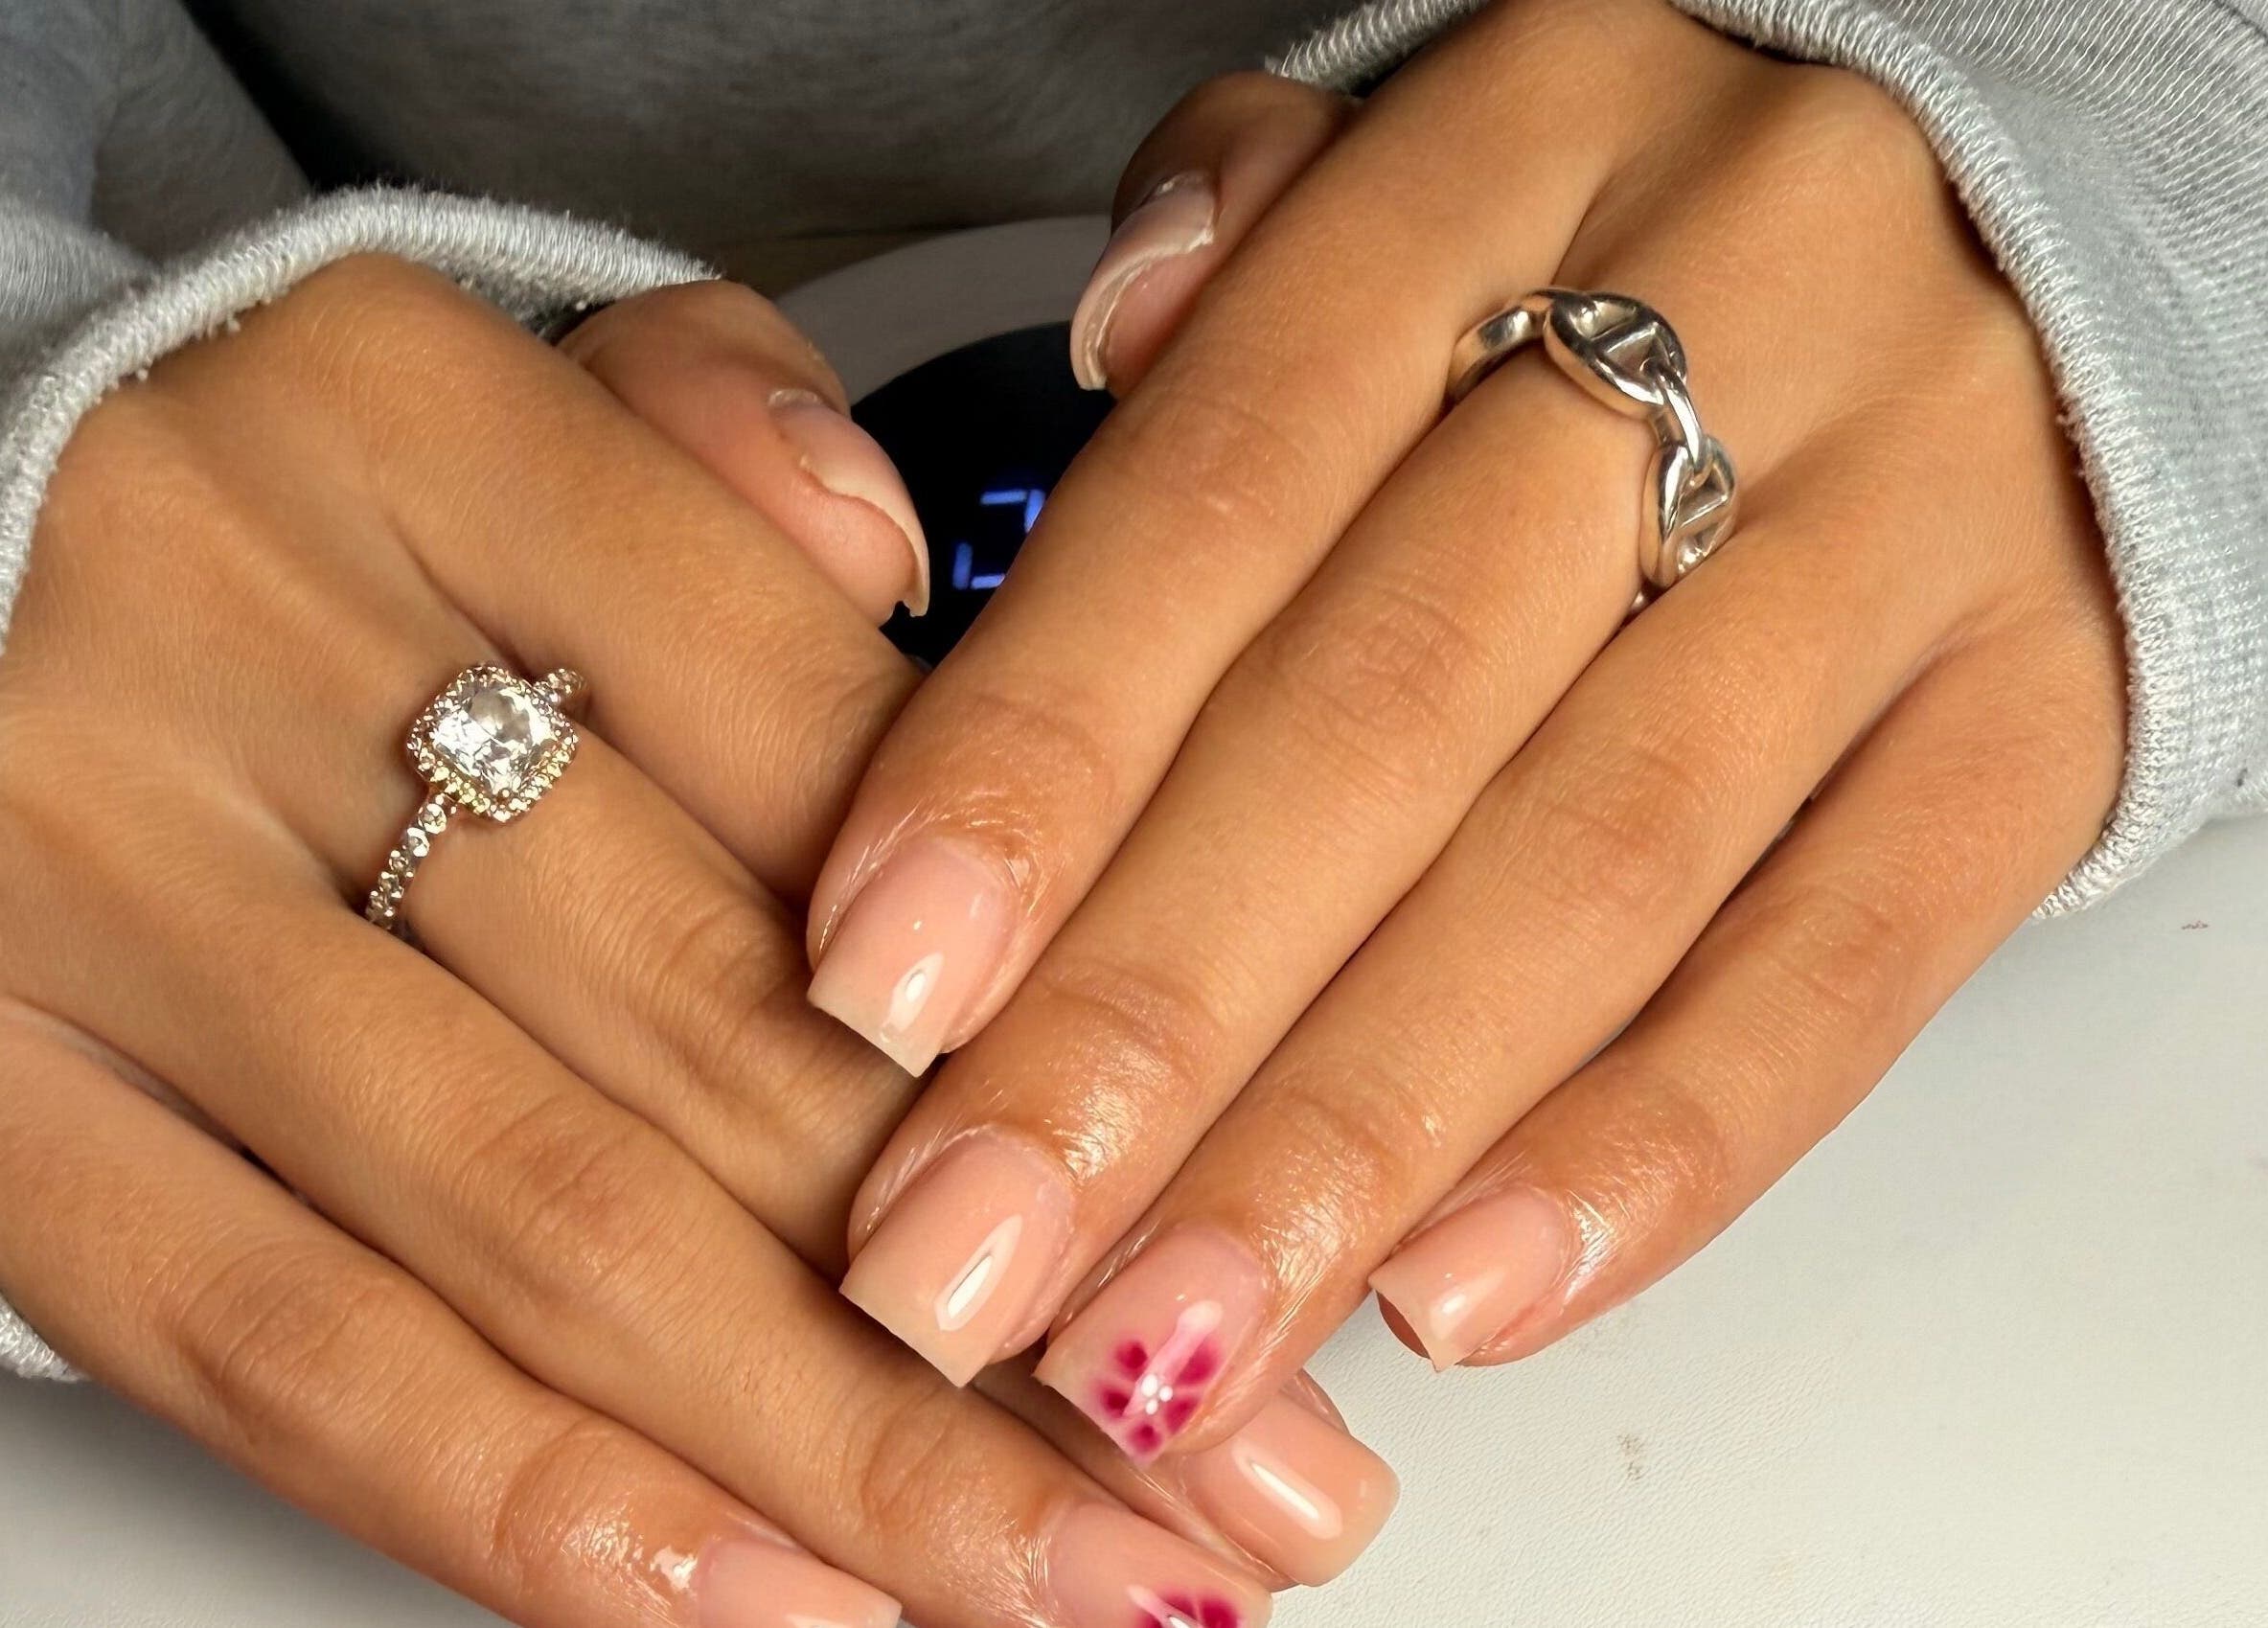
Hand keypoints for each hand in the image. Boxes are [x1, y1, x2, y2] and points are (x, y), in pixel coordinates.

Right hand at [0, 258, 1314, 1627]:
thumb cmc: (290, 495)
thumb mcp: (503, 372)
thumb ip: (724, 423)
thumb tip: (894, 568)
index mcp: (412, 435)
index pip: (833, 747)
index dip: (1065, 1008)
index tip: (1247, 1186)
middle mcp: (239, 658)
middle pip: (721, 1030)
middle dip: (1020, 1298)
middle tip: (1251, 1476)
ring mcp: (95, 901)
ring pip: (544, 1230)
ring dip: (850, 1461)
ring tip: (1088, 1587)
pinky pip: (286, 1348)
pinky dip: (545, 1505)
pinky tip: (775, 1601)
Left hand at [810, 0, 2125, 1467]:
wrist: (2018, 233)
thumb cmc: (1638, 242)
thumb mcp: (1430, 158)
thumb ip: (1242, 230)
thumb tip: (1102, 340)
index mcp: (1526, 136)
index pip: (1225, 484)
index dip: (1037, 755)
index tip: (876, 991)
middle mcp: (1747, 302)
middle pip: (1390, 711)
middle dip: (1153, 1016)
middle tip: (965, 1251)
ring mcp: (1922, 514)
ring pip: (1596, 865)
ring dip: (1353, 1133)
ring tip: (1162, 1335)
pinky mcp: (2044, 708)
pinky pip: (1852, 963)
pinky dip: (1650, 1151)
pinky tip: (1455, 1299)